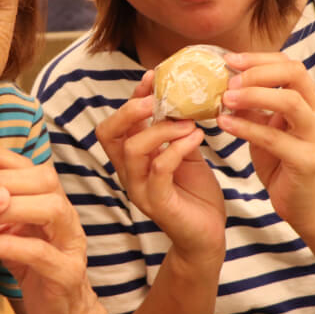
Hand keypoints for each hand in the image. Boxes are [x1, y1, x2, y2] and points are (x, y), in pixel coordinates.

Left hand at [0, 147, 106, 313]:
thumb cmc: (29, 266)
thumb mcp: (7, 231)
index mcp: (50, 199)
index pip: (27, 165)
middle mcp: (65, 215)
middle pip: (44, 179)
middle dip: (3, 178)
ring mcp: (71, 243)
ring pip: (51, 209)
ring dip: (11, 206)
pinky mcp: (68, 274)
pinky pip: (42, 253)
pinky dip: (11, 245)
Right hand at [94, 72, 224, 260]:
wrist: (206, 236)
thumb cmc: (194, 193)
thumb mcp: (184, 152)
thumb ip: (175, 129)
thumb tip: (181, 94)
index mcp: (131, 158)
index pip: (115, 123)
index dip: (130, 98)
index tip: (153, 77)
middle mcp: (128, 172)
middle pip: (108, 133)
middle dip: (130, 110)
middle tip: (158, 98)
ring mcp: (140, 189)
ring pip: (133, 149)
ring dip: (162, 129)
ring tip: (189, 122)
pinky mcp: (158, 204)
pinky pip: (159, 170)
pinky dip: (176, 149)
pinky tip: (196, 137)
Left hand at [217, 52, 314, 234]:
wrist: (302, 203)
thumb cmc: (282, 162)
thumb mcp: (264, 127)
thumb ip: (252, 106)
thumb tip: (224, 82)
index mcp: (309, 101)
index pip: (289, 64)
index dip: (259, 58)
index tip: (229, 59)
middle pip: (294, 73)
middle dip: (258, 72)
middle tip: (229, 79)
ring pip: (289, 102)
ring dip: (253, 95)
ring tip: (224, 99)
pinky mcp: (306, 160)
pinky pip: (274, 138)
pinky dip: (246, 127)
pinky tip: (224, 124)